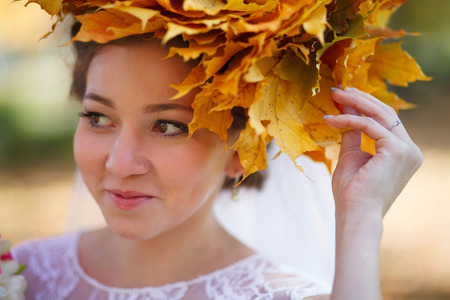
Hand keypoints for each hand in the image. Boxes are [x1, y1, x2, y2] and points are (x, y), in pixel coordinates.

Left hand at [324, 87, 422, 218]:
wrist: (355, 212)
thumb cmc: (352, 191)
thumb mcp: (352, 156)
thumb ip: (353, 134)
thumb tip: (347, 111)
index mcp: (402, 152)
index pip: (386, 121)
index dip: (365, 106)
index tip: (345, 97)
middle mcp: (410, 150)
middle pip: (386, 113)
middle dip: (361, 99)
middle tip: (339, 90)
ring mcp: (407, 150)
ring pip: (380, 114)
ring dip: (355, 102)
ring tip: (335, 95)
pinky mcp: (398, 150)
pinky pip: (369, 126)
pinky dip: (349, 120)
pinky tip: (330, 119)